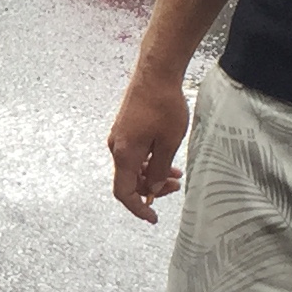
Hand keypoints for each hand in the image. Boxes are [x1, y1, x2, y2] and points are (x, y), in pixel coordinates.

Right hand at [106, 61, 190, 221]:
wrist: (155, 74)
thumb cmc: (163, 106)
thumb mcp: (168, 143)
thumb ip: (159, 168)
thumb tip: (153, 187)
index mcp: (125, 154)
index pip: (124, 192)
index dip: (137, 208)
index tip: (152, 217)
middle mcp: (116, 147)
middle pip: (128, 180)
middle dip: (150, 188)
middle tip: (174, 187)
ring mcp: (119, 136)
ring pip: (132, 166)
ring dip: (151, 174)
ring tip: (175, 173)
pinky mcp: (124, 128)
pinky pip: (132, 153)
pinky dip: (148, 161)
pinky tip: (164, 157)